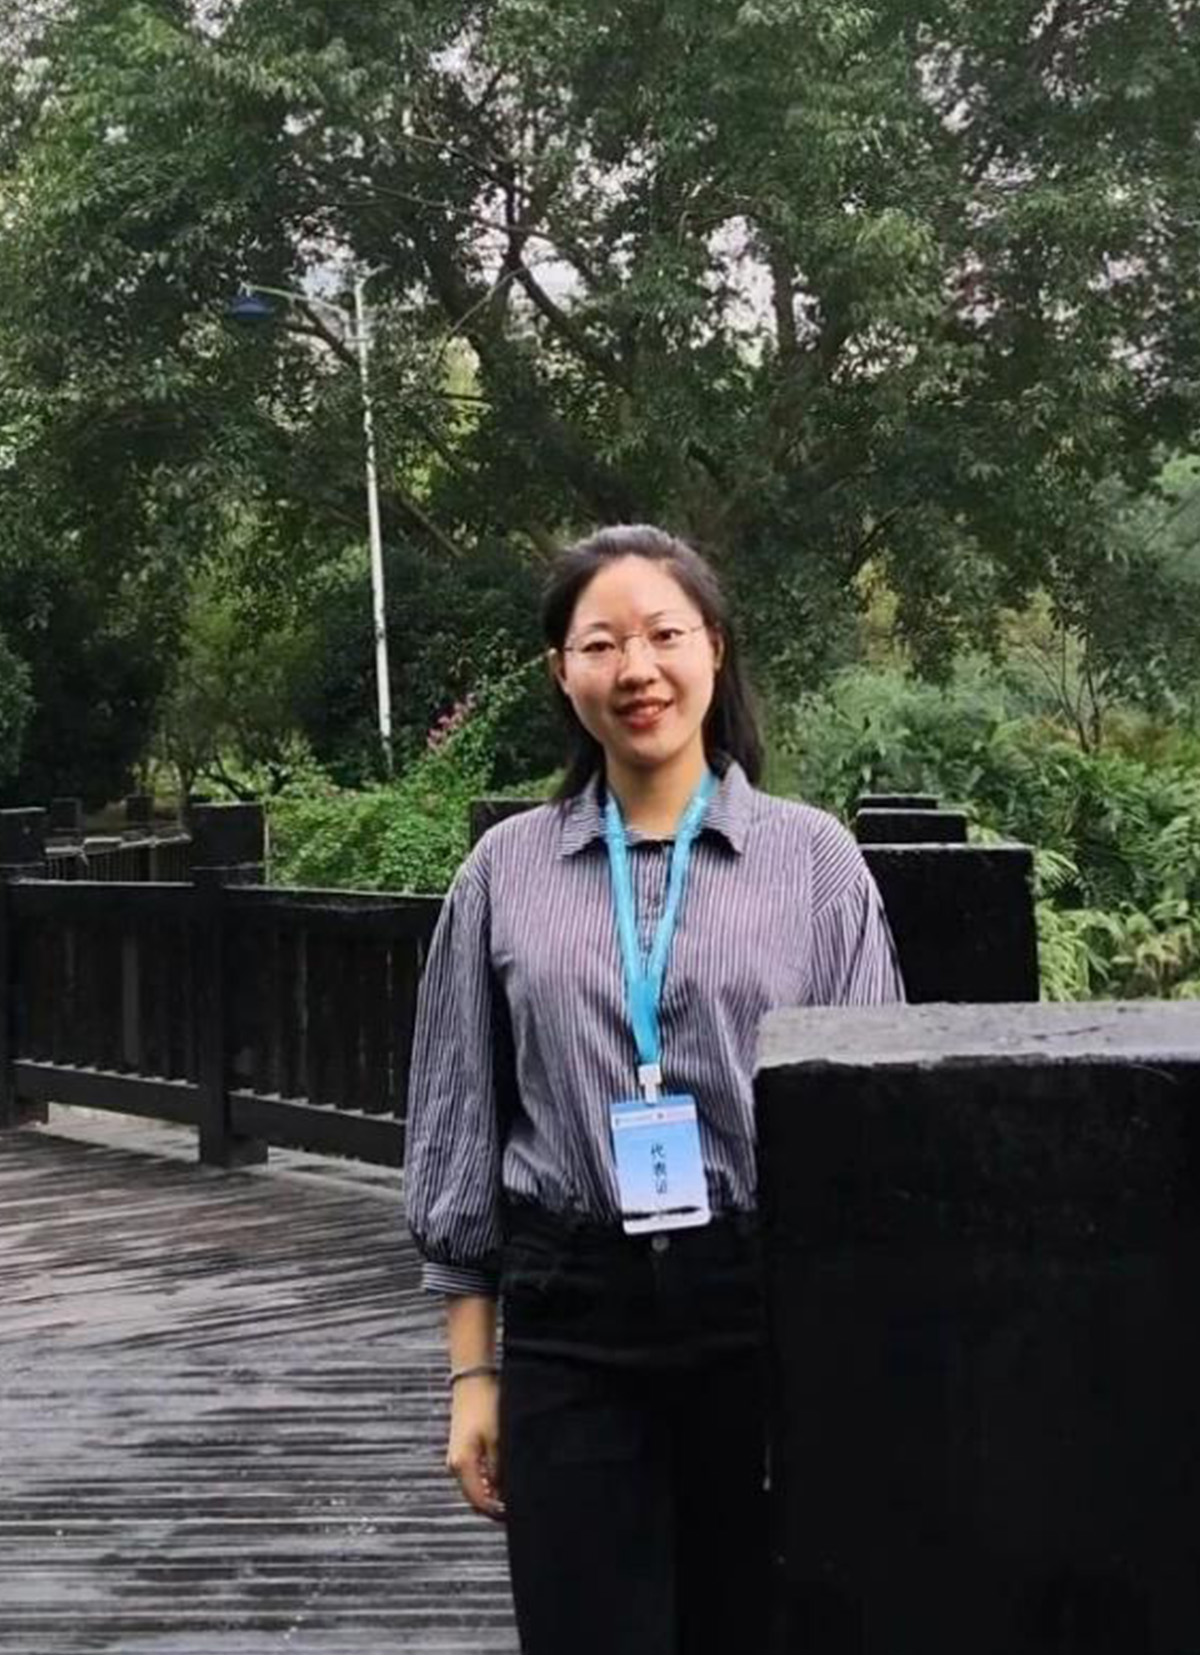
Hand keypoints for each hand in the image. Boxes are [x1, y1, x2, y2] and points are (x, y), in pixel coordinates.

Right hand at [447, 1373, 504, 1520]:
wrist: (472, 1380)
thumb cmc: (485, 1406)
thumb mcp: (498, 1439)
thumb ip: (499, 1469)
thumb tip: (504, 1492)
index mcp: (462, 1465)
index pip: (478, 1501)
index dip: (496, 1512)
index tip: (514, 1516)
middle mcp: (454, 1465)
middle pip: (474, 1498)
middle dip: (493, 1506)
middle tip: (514, 1509)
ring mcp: (456, 1457)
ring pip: (473, 1487)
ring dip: (490, 1494)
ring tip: (511, 1495)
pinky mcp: (461, 1450)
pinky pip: (473, 1475)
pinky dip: (486, 1481)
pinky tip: (502, 1479)